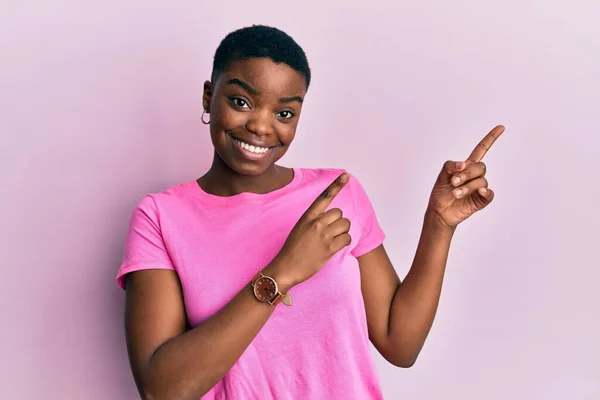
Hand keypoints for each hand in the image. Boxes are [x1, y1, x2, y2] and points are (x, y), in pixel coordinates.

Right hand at [270, 173, 351, 287]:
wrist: (286, 267)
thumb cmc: (293, 248)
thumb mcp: (300, 228)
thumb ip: (315, 220)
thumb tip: (333, 219)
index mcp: (308, 216)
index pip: (324, 197)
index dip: (336, 185)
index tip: (345, 175)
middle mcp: (316, 223)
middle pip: (340, 213)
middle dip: (338, 222)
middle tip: (330, 233)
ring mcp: (323, 235)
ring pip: (346, 225)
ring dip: (342, 232)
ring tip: (331, 240)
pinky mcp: (329, 248)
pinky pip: (347, 238)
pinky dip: (344, 242)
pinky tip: (334, 247)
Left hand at [427, 125, 504, 228]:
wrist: (439, 211)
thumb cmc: (441, 192)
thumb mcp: (442, 175)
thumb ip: (451, 165)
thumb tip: (464, 164)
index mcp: (467, 166)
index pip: (481, 150)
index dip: (490, 139)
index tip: (501, 127)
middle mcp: (475, 175)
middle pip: (480, 167)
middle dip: (466, 174)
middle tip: (453, 182)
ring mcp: (479, 188)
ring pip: (481, 181)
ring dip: (467, 186)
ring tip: (455, 193)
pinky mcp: (481, 200)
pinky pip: (489, 194)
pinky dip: (485, 192)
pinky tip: (479, 191)